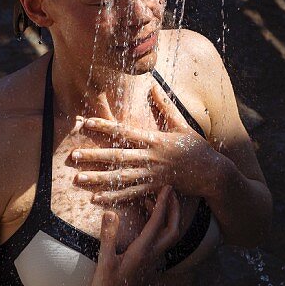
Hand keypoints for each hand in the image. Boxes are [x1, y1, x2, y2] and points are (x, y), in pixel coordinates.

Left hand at [73, 83, 221, 204]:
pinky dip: (113, 198)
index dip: (105, 126)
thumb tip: (153, 85)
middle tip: (72, 157)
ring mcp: (152, 176)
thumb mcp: (182, 124)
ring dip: (98, 179)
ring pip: (120, 178)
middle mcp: (150, 158)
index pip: (125, 131)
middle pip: (118, 156)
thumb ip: (165, 106)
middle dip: (94, 156)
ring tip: (78, 179)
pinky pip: (131, 195)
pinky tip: (96, 200)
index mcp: (155, 140)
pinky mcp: (155, 190)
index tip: (86, 122)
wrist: (212, 173)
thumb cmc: (197, 147)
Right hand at [89, 185, 183, 285]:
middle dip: (175, 209)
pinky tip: (147, 223)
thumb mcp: (104, 261)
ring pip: (168, 236)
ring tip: (153, 202)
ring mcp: (153, 261)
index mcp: (142, 251)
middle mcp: (152, 255)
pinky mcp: (149, 265)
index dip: (163, 203)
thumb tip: (111, 212)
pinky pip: (161, 242)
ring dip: (167, 218)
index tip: (167, 187)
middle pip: (173, 229)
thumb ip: (108, 236)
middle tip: (170, 192)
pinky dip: (159, 227)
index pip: (157, 222)